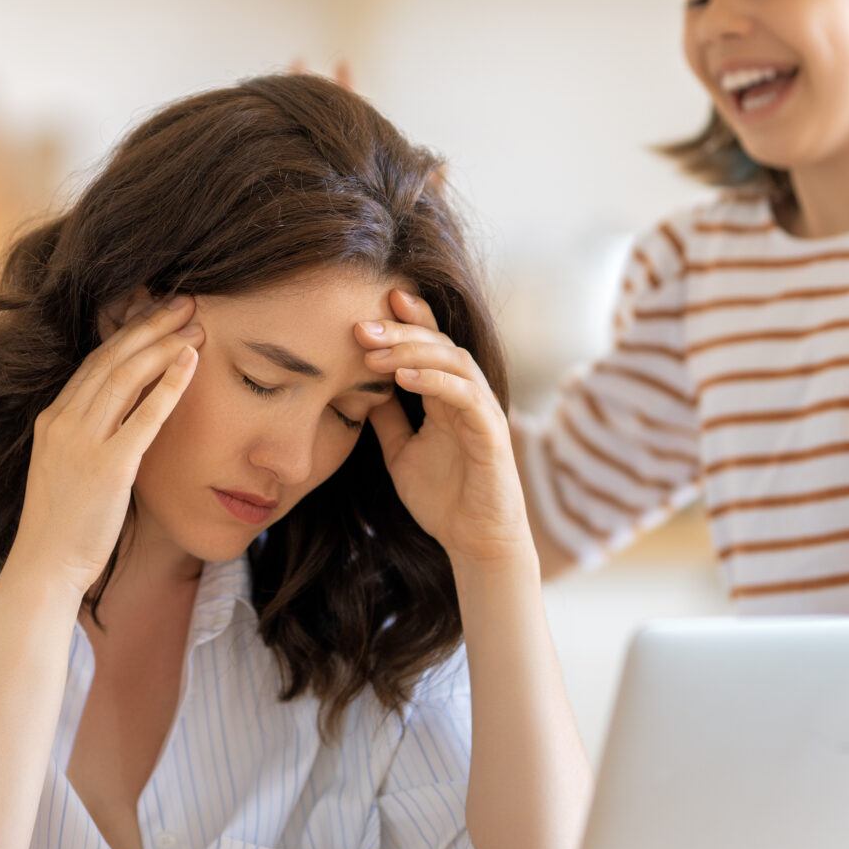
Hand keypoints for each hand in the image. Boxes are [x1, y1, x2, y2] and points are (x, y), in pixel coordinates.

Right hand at [14, 295, 200, 590]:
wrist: (45, 567)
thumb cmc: (62, 525)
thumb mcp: (66, 468)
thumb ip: (88, 437)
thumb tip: (125, 417)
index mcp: (52, 419)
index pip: (93, 361)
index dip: (129, 332)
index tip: (157, 313)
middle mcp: (64, 421)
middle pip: (112, 357)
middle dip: (151, 325)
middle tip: (185, 302)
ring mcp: (83, 442)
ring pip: (126, 376)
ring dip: (164, 344)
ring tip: (196, 324)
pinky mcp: (108, 467)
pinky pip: (143, 416)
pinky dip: (169, 384)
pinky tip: (191, 362)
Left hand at [359, 290, 533, 569]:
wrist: (475, 543)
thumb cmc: (443, 499)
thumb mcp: (400, 452)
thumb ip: (386, 418)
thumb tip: (357, 386)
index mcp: (446, 397)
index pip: (429, 346)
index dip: (407, 320)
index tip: (369, 304)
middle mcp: (467, 396)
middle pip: (438, 344)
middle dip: (399, 330)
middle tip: (360, 326)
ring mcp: (482, 411)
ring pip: (454, 361)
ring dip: (413, 351)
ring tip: (373, 352)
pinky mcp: (492, 433)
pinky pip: (466, 396)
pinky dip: (435, 381)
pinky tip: (403, 378)